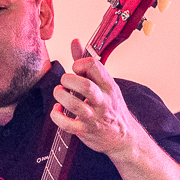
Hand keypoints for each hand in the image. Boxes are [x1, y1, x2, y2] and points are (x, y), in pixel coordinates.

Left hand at [51, 41, 141, 156]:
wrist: (122, 137)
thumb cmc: (110, 106)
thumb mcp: (104, 83)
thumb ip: (86, 62)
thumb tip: (75, 41)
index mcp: (108, 85)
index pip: (94, 65)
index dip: (80, 63)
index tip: (76, 69)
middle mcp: (102, 100)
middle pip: (85, 86)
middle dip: (69, 80)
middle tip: (66, 82)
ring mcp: (94, 117)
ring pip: (74, 105)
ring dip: (61, 96)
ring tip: (60, 93)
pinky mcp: (85, 131)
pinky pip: (67, 125)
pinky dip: (57, 116)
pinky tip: (57, 110)